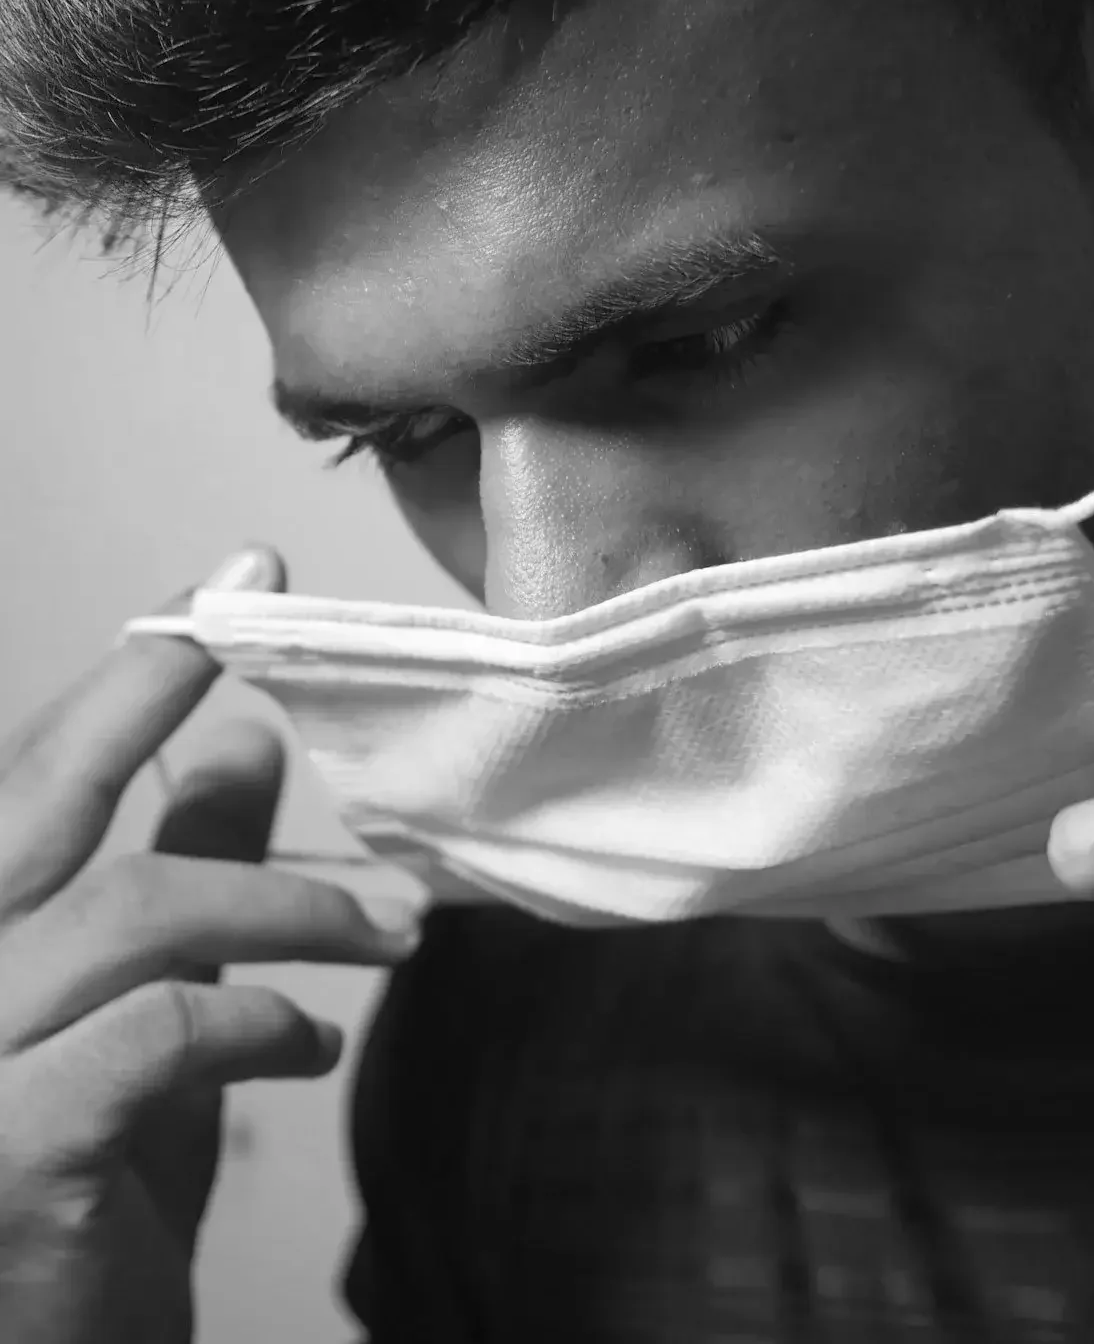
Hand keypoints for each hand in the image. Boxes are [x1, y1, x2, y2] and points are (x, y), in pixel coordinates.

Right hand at [0, 547, 420, 1343]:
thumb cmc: (89, 1177)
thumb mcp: (142, 999)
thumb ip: (178, 864)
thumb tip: (235, 736)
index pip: (30, 772)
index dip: (129, 672)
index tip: (225, 579)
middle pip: (36, 798)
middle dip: (154, 690)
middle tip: (264, 624)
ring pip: (135, 908)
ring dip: (292, 903)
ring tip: (392, 927)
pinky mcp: (3, 1147)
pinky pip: (157, 1033)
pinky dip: (259, 1020)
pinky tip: (311, 1042)